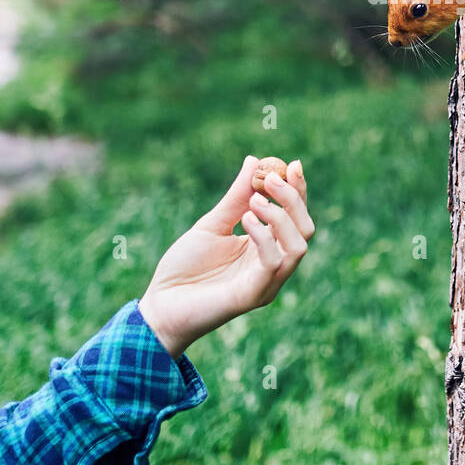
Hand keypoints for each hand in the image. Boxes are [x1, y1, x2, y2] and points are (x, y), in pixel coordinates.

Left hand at [139, 156, 313, 356]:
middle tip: (269, 178)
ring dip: (280, 216)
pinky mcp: (253, 295)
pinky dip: (264, 236)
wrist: (160, 304)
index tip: (292, 164)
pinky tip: (245, 220)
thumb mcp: (212, 224)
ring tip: (253, 202)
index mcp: (266, 248)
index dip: (298, 191)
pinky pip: (273, 262)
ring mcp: (266, 282)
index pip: (295, 217)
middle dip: (293, 199)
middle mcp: (273, 265)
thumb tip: (254, 161)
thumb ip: (236, 197)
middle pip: (305, 229)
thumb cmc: (185, 267)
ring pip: (298, 246)